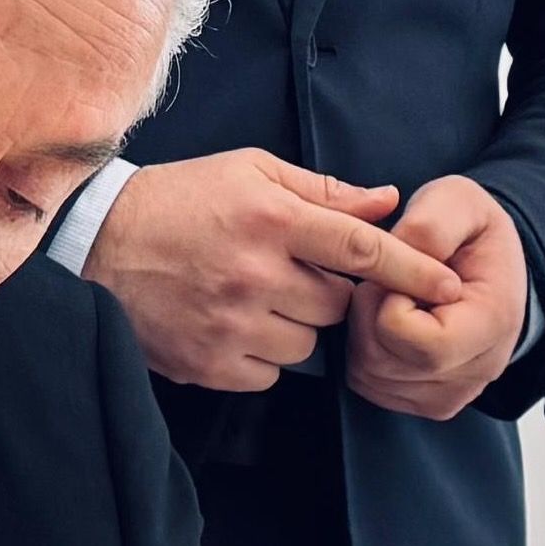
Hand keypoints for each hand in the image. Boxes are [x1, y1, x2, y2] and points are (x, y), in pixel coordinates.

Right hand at [85, 149, 462, 392]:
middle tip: (291, 271)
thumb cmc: (179, 200)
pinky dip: (264, 355)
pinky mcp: (210, 364)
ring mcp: (231, 324)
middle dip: (328, 292)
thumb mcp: (248, 172)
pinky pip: (271, 373)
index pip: (361, 248)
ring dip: (296, 325)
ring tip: (253, 295)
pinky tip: (233, 324)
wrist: (94, 246)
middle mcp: (255, 273)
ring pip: (307, 344)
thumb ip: (322, 190)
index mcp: (269, 218)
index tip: (450, 286)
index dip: (412, 269)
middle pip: (337, 304)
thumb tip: (387, 201)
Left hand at [345, 173, 530, 418]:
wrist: (490, 265)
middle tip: (387, 281)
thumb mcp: (458, 202)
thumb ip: (430, 226)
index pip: (420, 342)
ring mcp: (454, 392)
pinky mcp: (429, 401)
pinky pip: (369, 386)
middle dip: (368, 314)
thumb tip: (399, 257)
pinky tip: (387, 322)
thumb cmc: (473, 232)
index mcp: (493, 321)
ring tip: (389, 298)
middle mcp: (479, 369)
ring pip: (371, 377)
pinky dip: (365, 352)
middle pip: (386, 362)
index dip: (388, 302)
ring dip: (362, 332)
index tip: (400, 270)